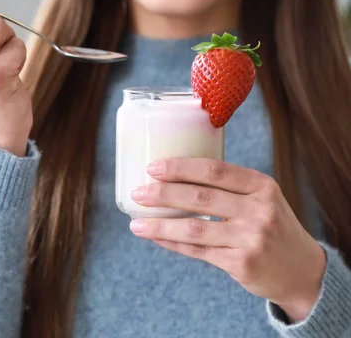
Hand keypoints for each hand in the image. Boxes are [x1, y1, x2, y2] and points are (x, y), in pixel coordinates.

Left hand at [129, 158, 326, 321]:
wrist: (303, 270)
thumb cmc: (272, 226)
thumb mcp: (262, 198)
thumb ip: (228, 187)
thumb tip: (173, 177)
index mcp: (261, 185)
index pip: (214, 170)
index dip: (180, 167)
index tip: (153, 167)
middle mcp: (258, 210)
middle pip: (200, 196)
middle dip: (163, 193)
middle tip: (138, 192)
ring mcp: (251, 238)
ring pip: (194, 228)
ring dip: (160, 225)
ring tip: (136, 223)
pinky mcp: (242, 263)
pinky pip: (198, 250)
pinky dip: (173, 243)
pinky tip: (156, 237)